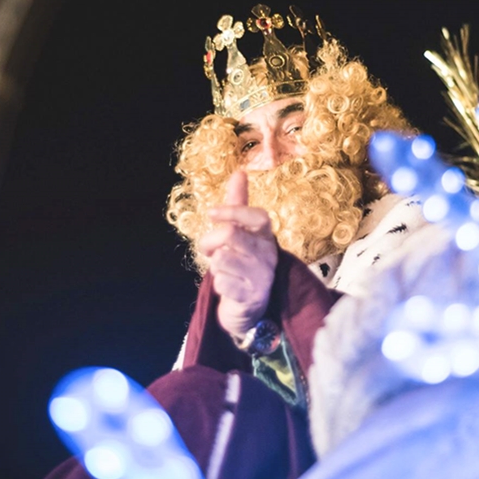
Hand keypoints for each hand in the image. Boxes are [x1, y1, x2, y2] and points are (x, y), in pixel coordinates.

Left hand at [199, 170, 278, 342]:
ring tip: (224, 270)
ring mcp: (262, 276)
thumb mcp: (241, 233)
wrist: (250, 306)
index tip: (211, 212)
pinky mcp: (252, 297)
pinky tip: (228, 286)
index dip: (233, 210)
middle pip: (230, 235)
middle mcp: (268, 254)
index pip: (257, 216)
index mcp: (266, 235)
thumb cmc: (242, 263)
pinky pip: (222, 282)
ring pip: (222, 259)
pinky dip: (218, 284)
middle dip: (210, 241)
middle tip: (210, 250)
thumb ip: (238, 204)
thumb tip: (240, 172)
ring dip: (214, 265)